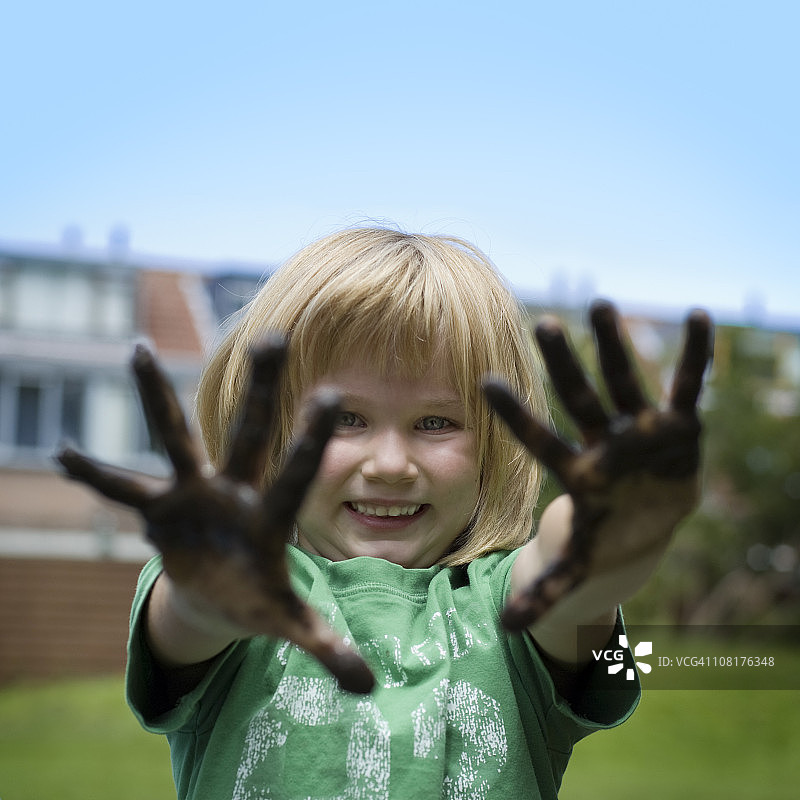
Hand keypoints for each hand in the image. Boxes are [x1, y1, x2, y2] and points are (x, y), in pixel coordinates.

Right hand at [56, 340, 374, 693]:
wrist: (225, 596)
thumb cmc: (261, 601)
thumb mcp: (290, 625)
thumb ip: (325, 646)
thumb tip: (366, 687)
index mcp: (271, 517)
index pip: (296, 473)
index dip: (311, 440)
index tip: (329, 393)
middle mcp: (235, 492)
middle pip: (248, 432)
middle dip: (259, 389)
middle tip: (272, 334)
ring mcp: (194, 494)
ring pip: (175, 438)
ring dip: (156, 397)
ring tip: (137, 348)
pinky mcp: (160, 510)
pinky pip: (122, 489)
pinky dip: (94, 475)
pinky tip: (63, 453)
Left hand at [483, 300, 713, 630]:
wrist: (645, 521)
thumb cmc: (605, 536)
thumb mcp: (578, 564)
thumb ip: (544, 590)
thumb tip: (505, 628)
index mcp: (577, 471)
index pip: (539, 439)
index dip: (516, 415)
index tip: (485, 382)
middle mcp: (603, 441)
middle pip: (578, 399)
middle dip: (564, 364)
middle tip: (544, 323)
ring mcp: (638, 429)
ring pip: (624, 381)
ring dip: (616, 345)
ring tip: (601, 303)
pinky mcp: (676, 424)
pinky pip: (687, 385)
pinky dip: (695, 356)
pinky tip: (701, 316)